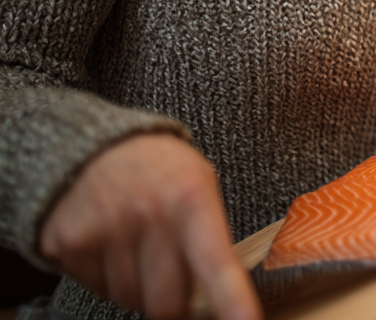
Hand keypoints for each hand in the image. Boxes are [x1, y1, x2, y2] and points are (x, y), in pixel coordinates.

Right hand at [40, 133, 260, 319]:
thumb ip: (210, 239)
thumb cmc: (161, 172)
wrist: (95, 145)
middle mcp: (148, 215)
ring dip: (137, 287)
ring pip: (129, 301)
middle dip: (173, 301)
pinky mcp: (68, 243)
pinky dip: (106, 278)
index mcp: (191, 199)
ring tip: (138, 246)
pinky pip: (95, 289)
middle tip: (171, 269)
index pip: (217, 263)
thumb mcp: (200, 186)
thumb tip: (216, 301)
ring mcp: (104, 229)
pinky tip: (110, 244)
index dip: (233, 301)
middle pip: (166, 304)